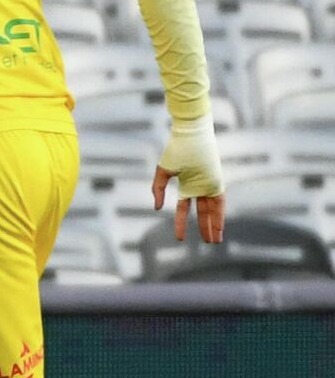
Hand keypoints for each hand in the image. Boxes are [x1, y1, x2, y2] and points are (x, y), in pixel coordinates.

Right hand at [153, 114, 223, 243]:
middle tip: (208, 242)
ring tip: (215, 241)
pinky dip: (219, 215)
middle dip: (205, 228)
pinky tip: (218, 227)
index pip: (184, 209)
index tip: (179, 238)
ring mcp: (209, 186)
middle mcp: (199, 188)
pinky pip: (219, 203)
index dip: (181, 223)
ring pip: (212, 211)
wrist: (190, 135)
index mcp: (186, 185)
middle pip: (203, 212)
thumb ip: (158, 189)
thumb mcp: (163, 171)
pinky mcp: (217, 182)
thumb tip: (158, 208)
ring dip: (214, 226)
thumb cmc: (176, 149)